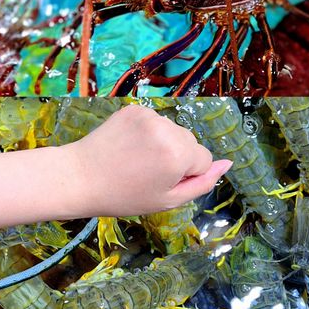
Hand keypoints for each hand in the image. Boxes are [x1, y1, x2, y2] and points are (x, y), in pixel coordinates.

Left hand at [66, 104, 231, 216]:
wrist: (80, 177)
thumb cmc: (125, 196)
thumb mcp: (168, 199)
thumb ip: (203, 182)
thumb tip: (228, 163)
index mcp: (179, 153)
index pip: (204, 159)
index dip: (185, 175)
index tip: (161, 182)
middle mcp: (167, 128)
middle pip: (189, 142)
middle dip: (176, 156)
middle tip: (147, 173)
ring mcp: (149, 115)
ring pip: (172, 131)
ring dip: (162, 143)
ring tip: (136, 160)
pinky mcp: (133, 108)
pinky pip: (154, 121)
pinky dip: (147, 133)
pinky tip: (129, 146)